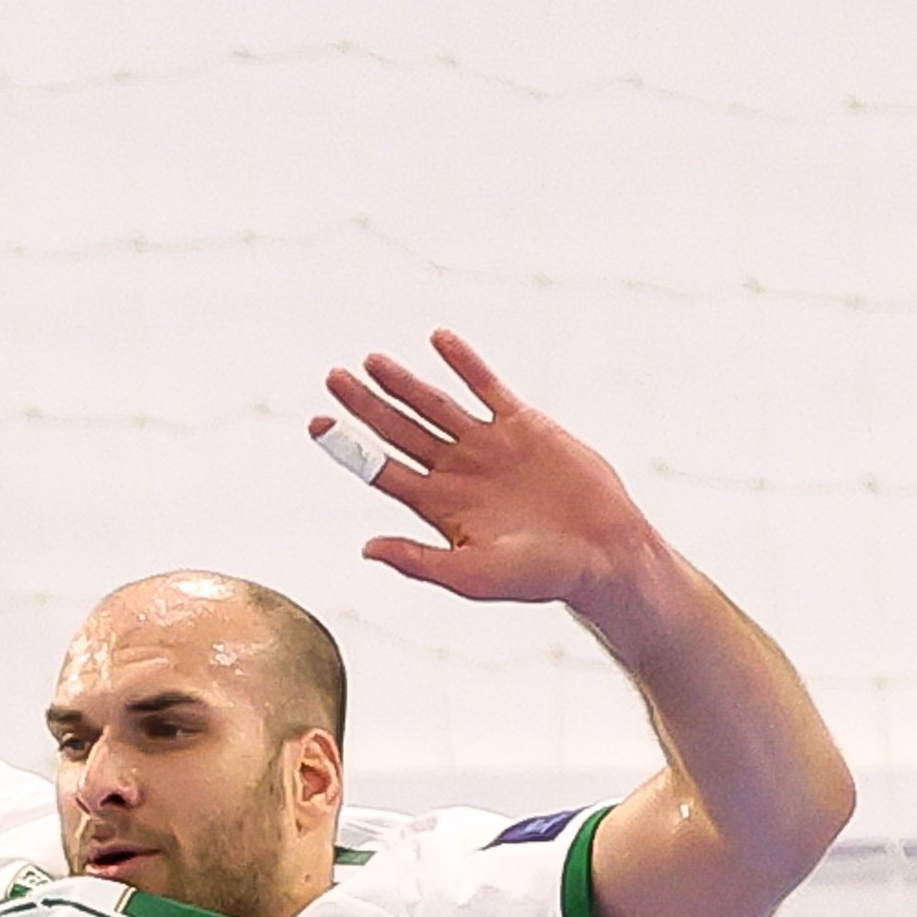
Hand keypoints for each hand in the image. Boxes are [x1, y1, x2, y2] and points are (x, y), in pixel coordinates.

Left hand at [319, 332, 685, 635]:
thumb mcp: (472, 576)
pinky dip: (464, 362)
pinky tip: (439, 339)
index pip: (380, 470)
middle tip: (332, 377)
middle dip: (365, 405)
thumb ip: (420, 561)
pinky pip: (487, 385)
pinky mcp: (523, 424)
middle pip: (399, 431)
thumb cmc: (539, 576)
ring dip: (404, 382)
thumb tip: (366, 549)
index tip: (315, 422)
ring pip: (435, 405)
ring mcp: (488, 445)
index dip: (348, 447)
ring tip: (371, 360)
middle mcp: (456, 472)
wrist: (601, 553)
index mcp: (438, 507)